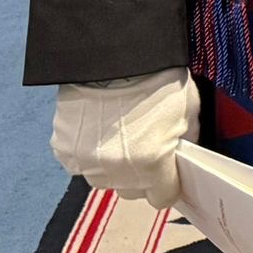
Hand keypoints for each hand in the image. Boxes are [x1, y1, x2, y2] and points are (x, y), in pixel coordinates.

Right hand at [52, 68, 198, 208]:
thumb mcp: (188, 112)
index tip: (169, 175)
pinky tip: (99, 129)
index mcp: (153, 164)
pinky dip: (90, 153)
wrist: (115, 56)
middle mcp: (118, 171)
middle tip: (146, 149)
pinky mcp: (64, 151)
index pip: (162, 197)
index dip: (168, 185)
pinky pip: (81, 164)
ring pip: (105, 180)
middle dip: (142, 176)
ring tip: (120, 135)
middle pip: (132, 191)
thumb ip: (184, 144)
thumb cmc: (158, 79)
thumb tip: (180, 162)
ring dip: (114, 166)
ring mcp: (87, 163)